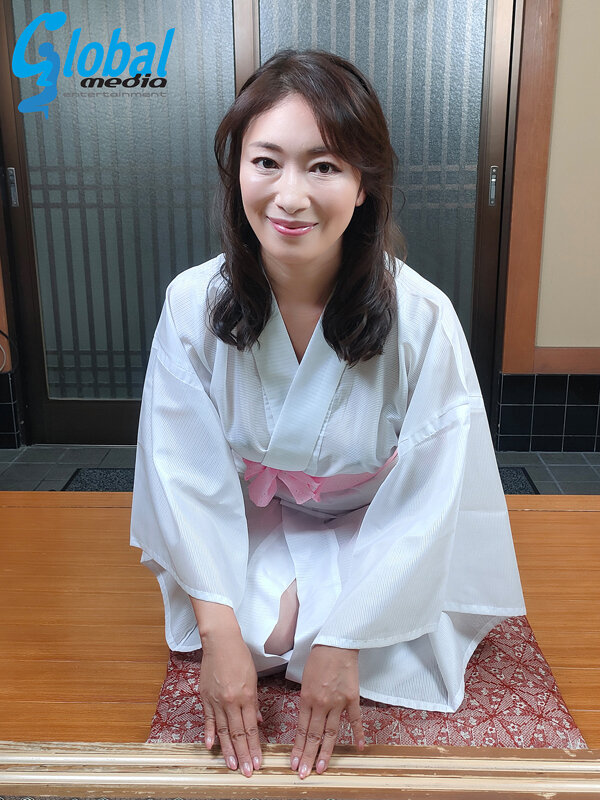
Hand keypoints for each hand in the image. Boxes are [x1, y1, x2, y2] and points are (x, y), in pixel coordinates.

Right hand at [199, 632, 262, 777]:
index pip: (251, 729)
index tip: (258, 762)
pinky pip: (208, 720)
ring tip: (233, 766)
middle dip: (243, 755)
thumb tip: (257, 722)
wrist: (221, 642)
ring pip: (223, 731)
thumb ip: (254, 703)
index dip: (254, 747)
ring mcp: (217, 701)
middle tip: (247, 771)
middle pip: (238, 734)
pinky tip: (211, 747)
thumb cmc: (240, 657)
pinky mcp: (205, 698)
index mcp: (246, 696)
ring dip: (228, 750)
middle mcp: (231, 701)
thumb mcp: (253, 679)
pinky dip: (209, 734)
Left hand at [290, 644, 364, 777]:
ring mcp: (338, 703)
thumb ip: (305, 700)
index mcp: (306, 699)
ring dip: (325, 752)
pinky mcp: (352, 698)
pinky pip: (355, 719)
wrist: (336, 644)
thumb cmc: (318, 658)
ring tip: (320, 768)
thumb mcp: (304, 679)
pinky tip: (358, 748)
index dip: (297, 748)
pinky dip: (357, 734)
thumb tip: (305, 717)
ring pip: (331, 733)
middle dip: (307, 756)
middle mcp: (321, 704)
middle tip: (303, 773)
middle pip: (314, 735)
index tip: (293, 763)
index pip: (300, 730)